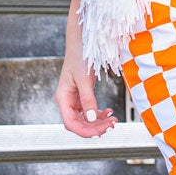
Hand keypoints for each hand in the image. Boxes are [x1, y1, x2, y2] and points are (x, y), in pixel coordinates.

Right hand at [56, 10, 118, 138]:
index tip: (99, 133)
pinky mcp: (82, 94)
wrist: (83, 41)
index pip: (70, 123)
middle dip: (94, 127)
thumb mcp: (84, 79)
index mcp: (62, 98)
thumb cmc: (80, 56)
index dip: (84, 131)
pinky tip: (109, 112)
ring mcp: (74, 98)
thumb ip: (88, 100)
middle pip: (79, 123)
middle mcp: (67, 100)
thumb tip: (92, 119)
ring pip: (86, 118)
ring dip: (98, 122)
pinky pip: (90, 110)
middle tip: (111, 126)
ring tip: (113, 121)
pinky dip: (99, 114)